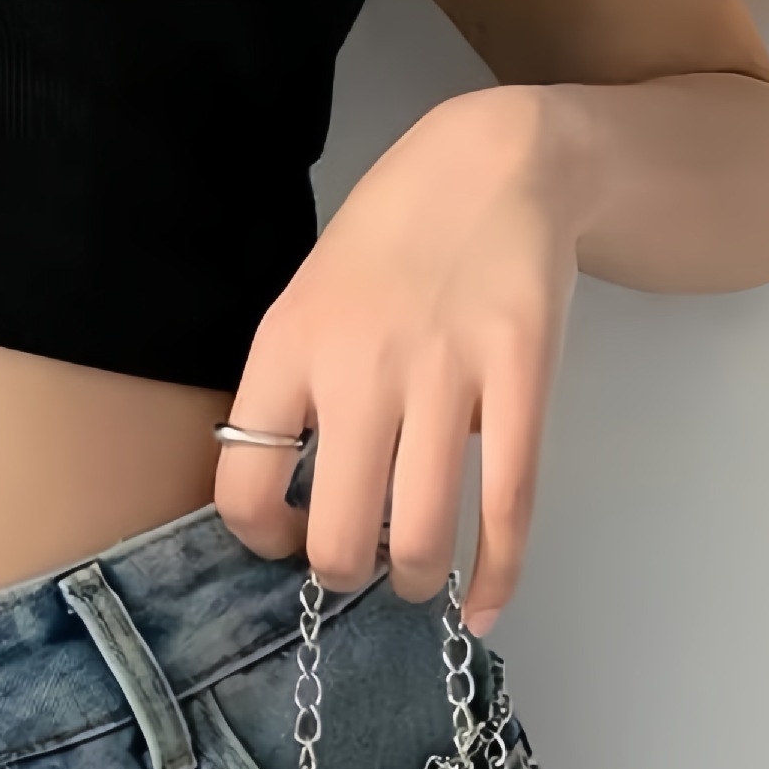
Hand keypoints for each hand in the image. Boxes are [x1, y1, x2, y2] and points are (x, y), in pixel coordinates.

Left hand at [216, 86, 582, 633]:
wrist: (493, 160)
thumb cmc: (384, 247)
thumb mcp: (304, 306)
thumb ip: (289, 399)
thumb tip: (280, 506)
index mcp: (288, 350)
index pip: (244, 489)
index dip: (262, 540)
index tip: (285, 540)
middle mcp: (360, 369)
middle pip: (338, 534)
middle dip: (344, 575)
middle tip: (358, 566)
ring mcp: (447, 375)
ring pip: (421, 534)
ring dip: (415, 581)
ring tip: (415, 578)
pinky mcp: (523, 379)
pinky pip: (509, 505)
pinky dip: (497, 575)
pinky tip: (481, 607)